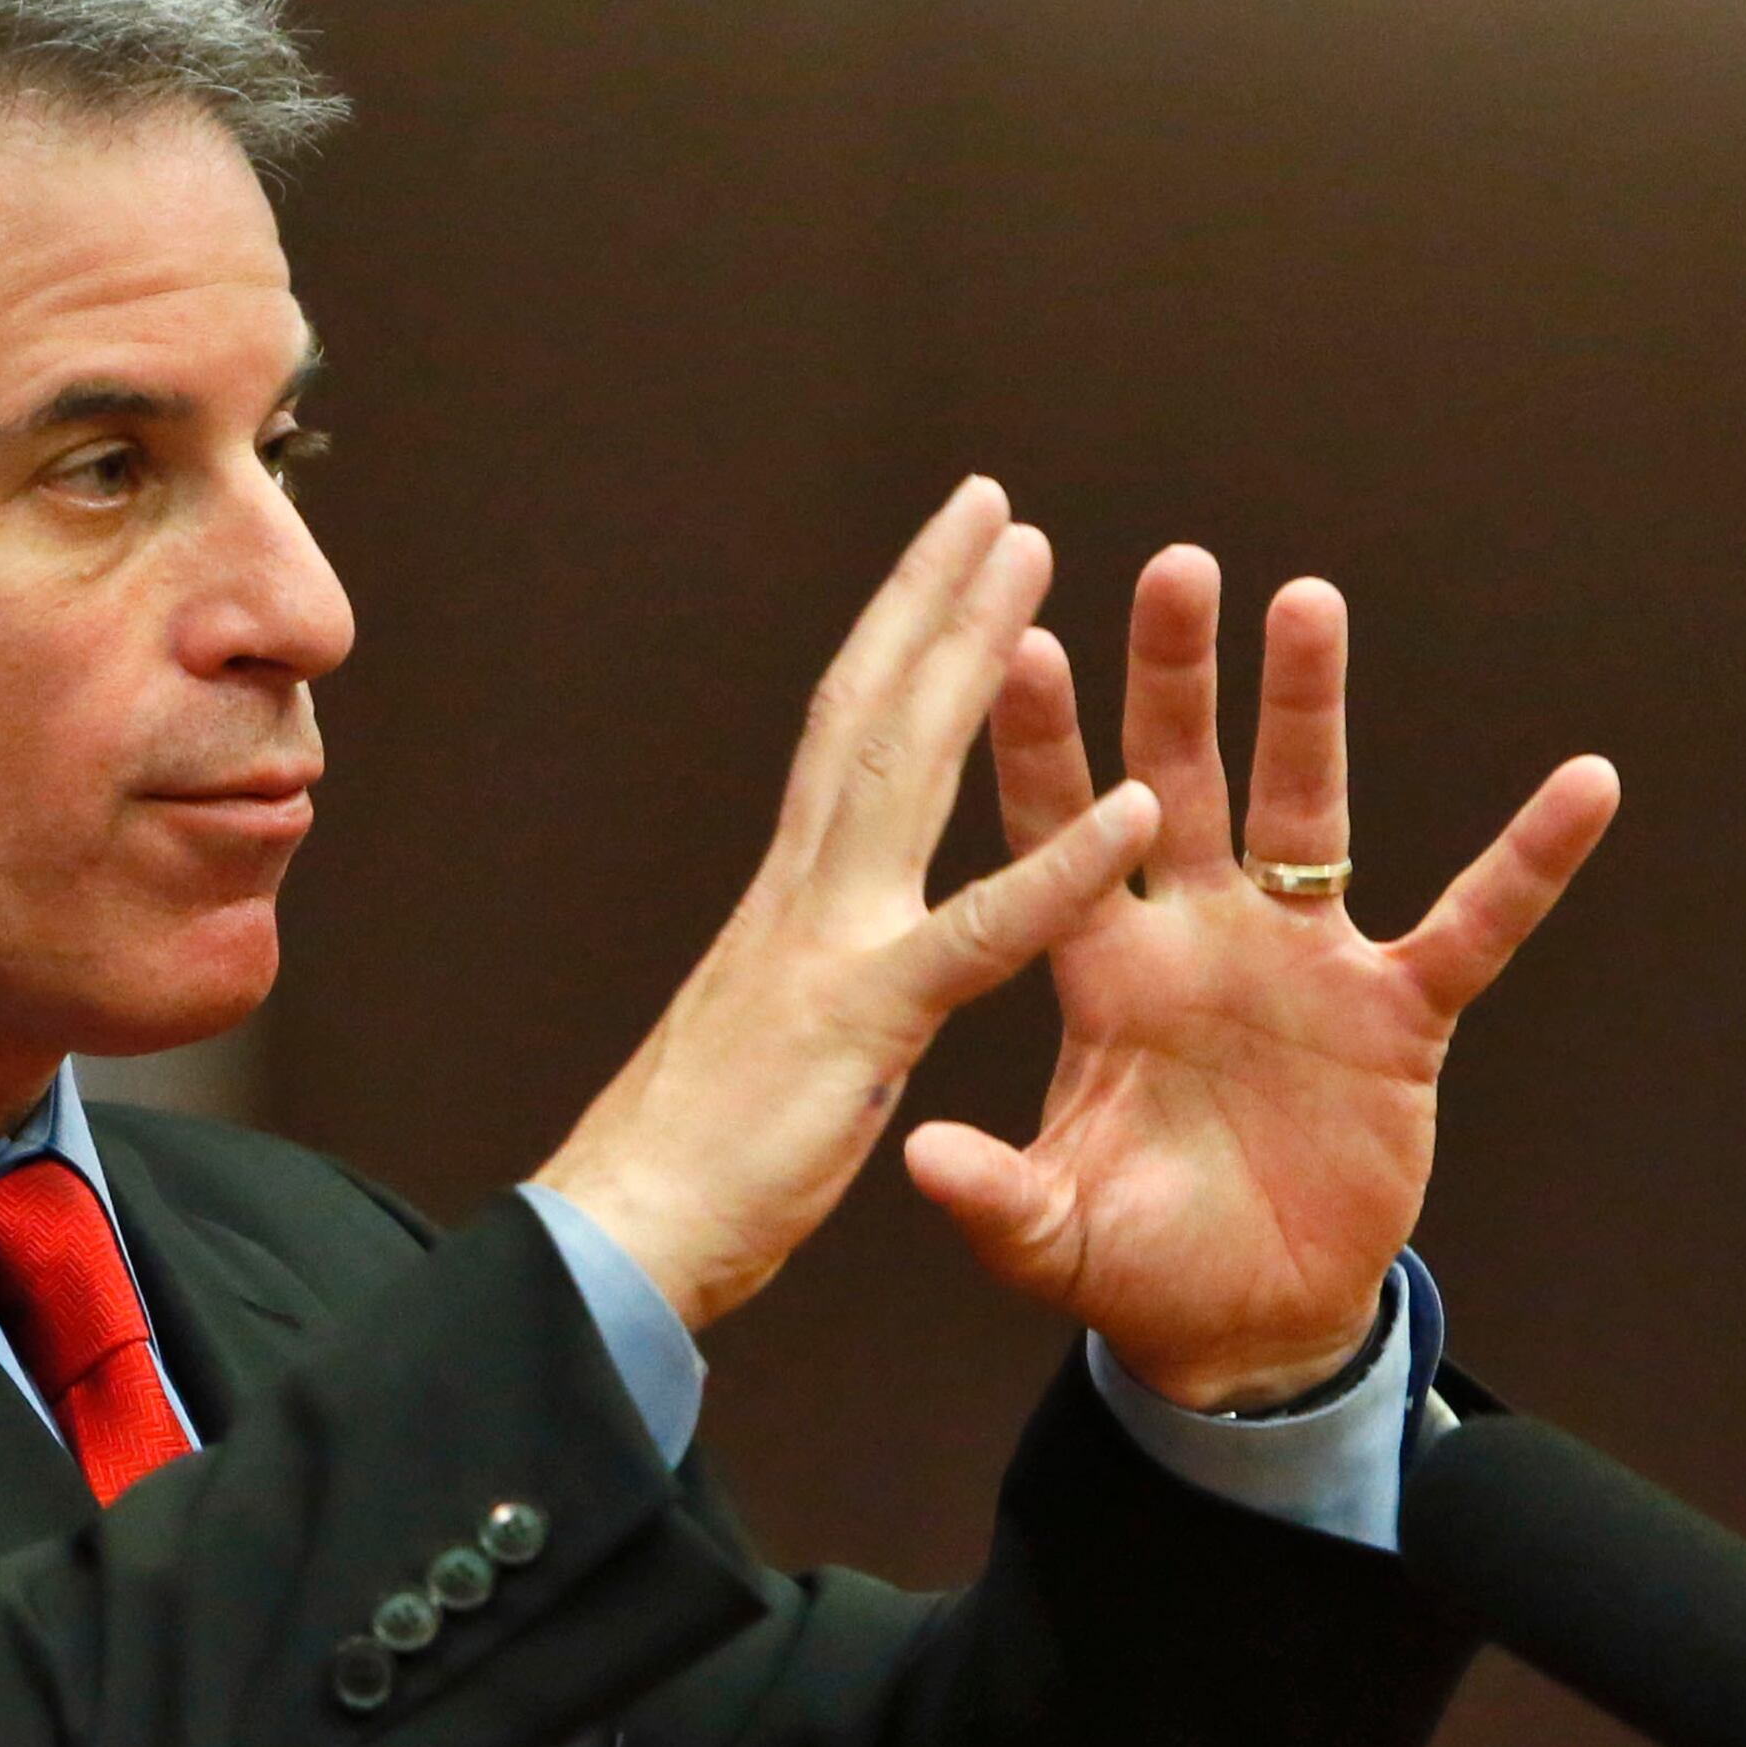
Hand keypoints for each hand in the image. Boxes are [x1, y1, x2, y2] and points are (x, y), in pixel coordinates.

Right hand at [536, 479, 1159, 1330]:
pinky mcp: (864, 1022)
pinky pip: (980, 933)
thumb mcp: (751, 1053)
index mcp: (784, 905)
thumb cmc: (679, 1174)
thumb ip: (789, 989)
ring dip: (973, 649)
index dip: (887, 648)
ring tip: (1034, 552)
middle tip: (989, 501)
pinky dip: (1059, 867)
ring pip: (907, 764)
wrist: (613, 1245)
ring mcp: (827, 944)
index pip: (839, 744)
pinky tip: (1133, 804)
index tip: (933, 570)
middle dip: (929, 597)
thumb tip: (798, 968)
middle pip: (868, 710)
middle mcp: (799, 894)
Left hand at [902, 548, 1619, 1409]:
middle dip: (1176, 679)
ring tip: (1307, 601)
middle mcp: (1200, 940)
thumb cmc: (1133, 1265)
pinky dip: (1529, 863)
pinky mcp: (1398, 1015)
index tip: (1019, 646)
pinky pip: (1475, 925)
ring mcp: (1303, 963)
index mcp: (1104, 976)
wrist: (1241, 1327)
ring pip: (1308, 811)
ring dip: (1308, 711)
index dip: (1043, 750)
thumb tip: (919, 1155)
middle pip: (1183, 782)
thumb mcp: (1050, 1238)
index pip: (1060, 839)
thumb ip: (994, 1195)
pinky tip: (1586, 784)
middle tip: (1172, 564)